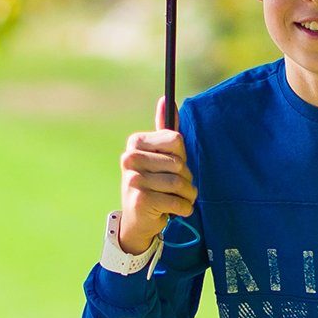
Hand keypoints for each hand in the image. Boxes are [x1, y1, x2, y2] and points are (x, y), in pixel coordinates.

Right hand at [113, 102, 197, 254]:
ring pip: (179, 183)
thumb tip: (166, 98)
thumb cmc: (154, 183)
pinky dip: (184, 208)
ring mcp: (133, 179)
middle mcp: (130, 158)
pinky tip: (175, 211)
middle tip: (175, 188)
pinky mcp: (141, 199)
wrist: (138, 219)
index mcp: (135, 142)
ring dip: (187, 195)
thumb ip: (165, 129)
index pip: (176, 140)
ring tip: (178, 200)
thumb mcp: (160, 155)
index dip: (181, 156)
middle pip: (179, 163)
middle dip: (186, 179)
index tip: (170, 167)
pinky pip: (177, 201)